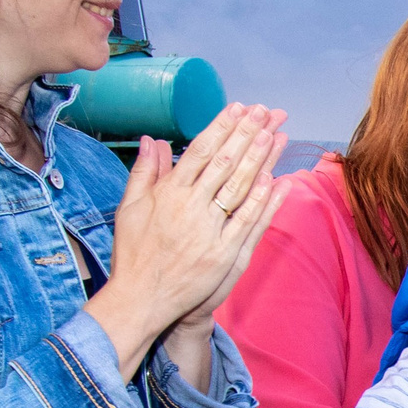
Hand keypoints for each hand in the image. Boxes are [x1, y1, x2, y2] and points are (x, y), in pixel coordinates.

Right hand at [90, 105, 287, 373]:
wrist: (142, 299)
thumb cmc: (134, 252)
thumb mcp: (129, 207)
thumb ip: (144, 171)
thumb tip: (152, 139)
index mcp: (169, 193)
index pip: (201, 151)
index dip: (222, 127)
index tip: (239, 108)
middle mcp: (191, 208)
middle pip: (226, 163)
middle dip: (248, 134)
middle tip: (267, 111)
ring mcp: (211, 232)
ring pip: (241, 188)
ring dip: (261, 160)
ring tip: (277, 135)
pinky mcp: (225, 255)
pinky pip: (249, 223)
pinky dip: (263, 201)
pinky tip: (277, 180)